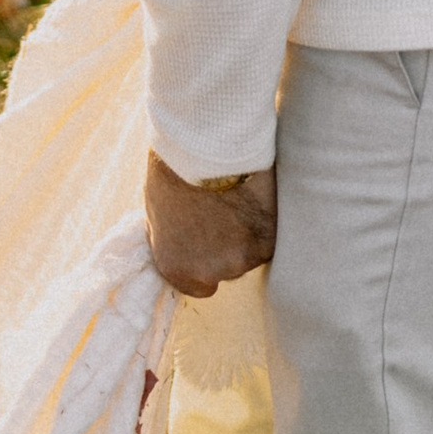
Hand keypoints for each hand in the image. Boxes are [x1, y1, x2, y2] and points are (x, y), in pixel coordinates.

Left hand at [144, 148, 277, 298]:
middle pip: (230, 268)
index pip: (201, 286)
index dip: (206, 260)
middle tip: (224, 210)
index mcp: (179, 271)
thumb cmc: (173, 172)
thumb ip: (175, 240)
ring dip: (250, 231)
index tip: (207, 238)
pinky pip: (272, 236)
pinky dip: (269, 219)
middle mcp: (213, 273)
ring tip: (239, 197)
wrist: (202, 147)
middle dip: (229, 244)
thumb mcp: (160, 212)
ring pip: (253, 251)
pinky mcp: (270, 240)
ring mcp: (245, 259)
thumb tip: (183, 246)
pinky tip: (256, 194)